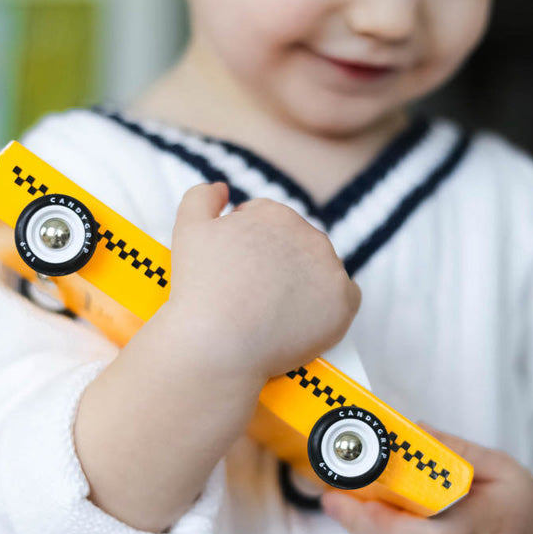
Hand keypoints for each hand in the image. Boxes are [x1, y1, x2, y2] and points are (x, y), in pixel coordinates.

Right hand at [164, 182, 361, 382]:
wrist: (217, 345)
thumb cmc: (200, 291)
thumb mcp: (188, 230)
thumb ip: (202, 197)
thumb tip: (224, 188)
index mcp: (275, 214)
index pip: (269, 224)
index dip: (250, 248)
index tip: (238, 272)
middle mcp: (309, 235)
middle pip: (297, 247)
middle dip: (279, 265)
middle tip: (254, 295)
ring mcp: (330, 269)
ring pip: (321, 271)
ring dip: (305, 284)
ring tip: (275, 311)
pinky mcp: (344, 303)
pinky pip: (344, 300)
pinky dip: (327, 309)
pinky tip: (303, 320)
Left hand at [320, 422, 532, 533]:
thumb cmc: (521, 501)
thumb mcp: (501, 465)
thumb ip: (457, 450)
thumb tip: (412, 430)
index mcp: (490, 528)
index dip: (395, 524)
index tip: (365, 499)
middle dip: (364, 527)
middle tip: (333, 499)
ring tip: (337, 505)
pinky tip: (360, 522)